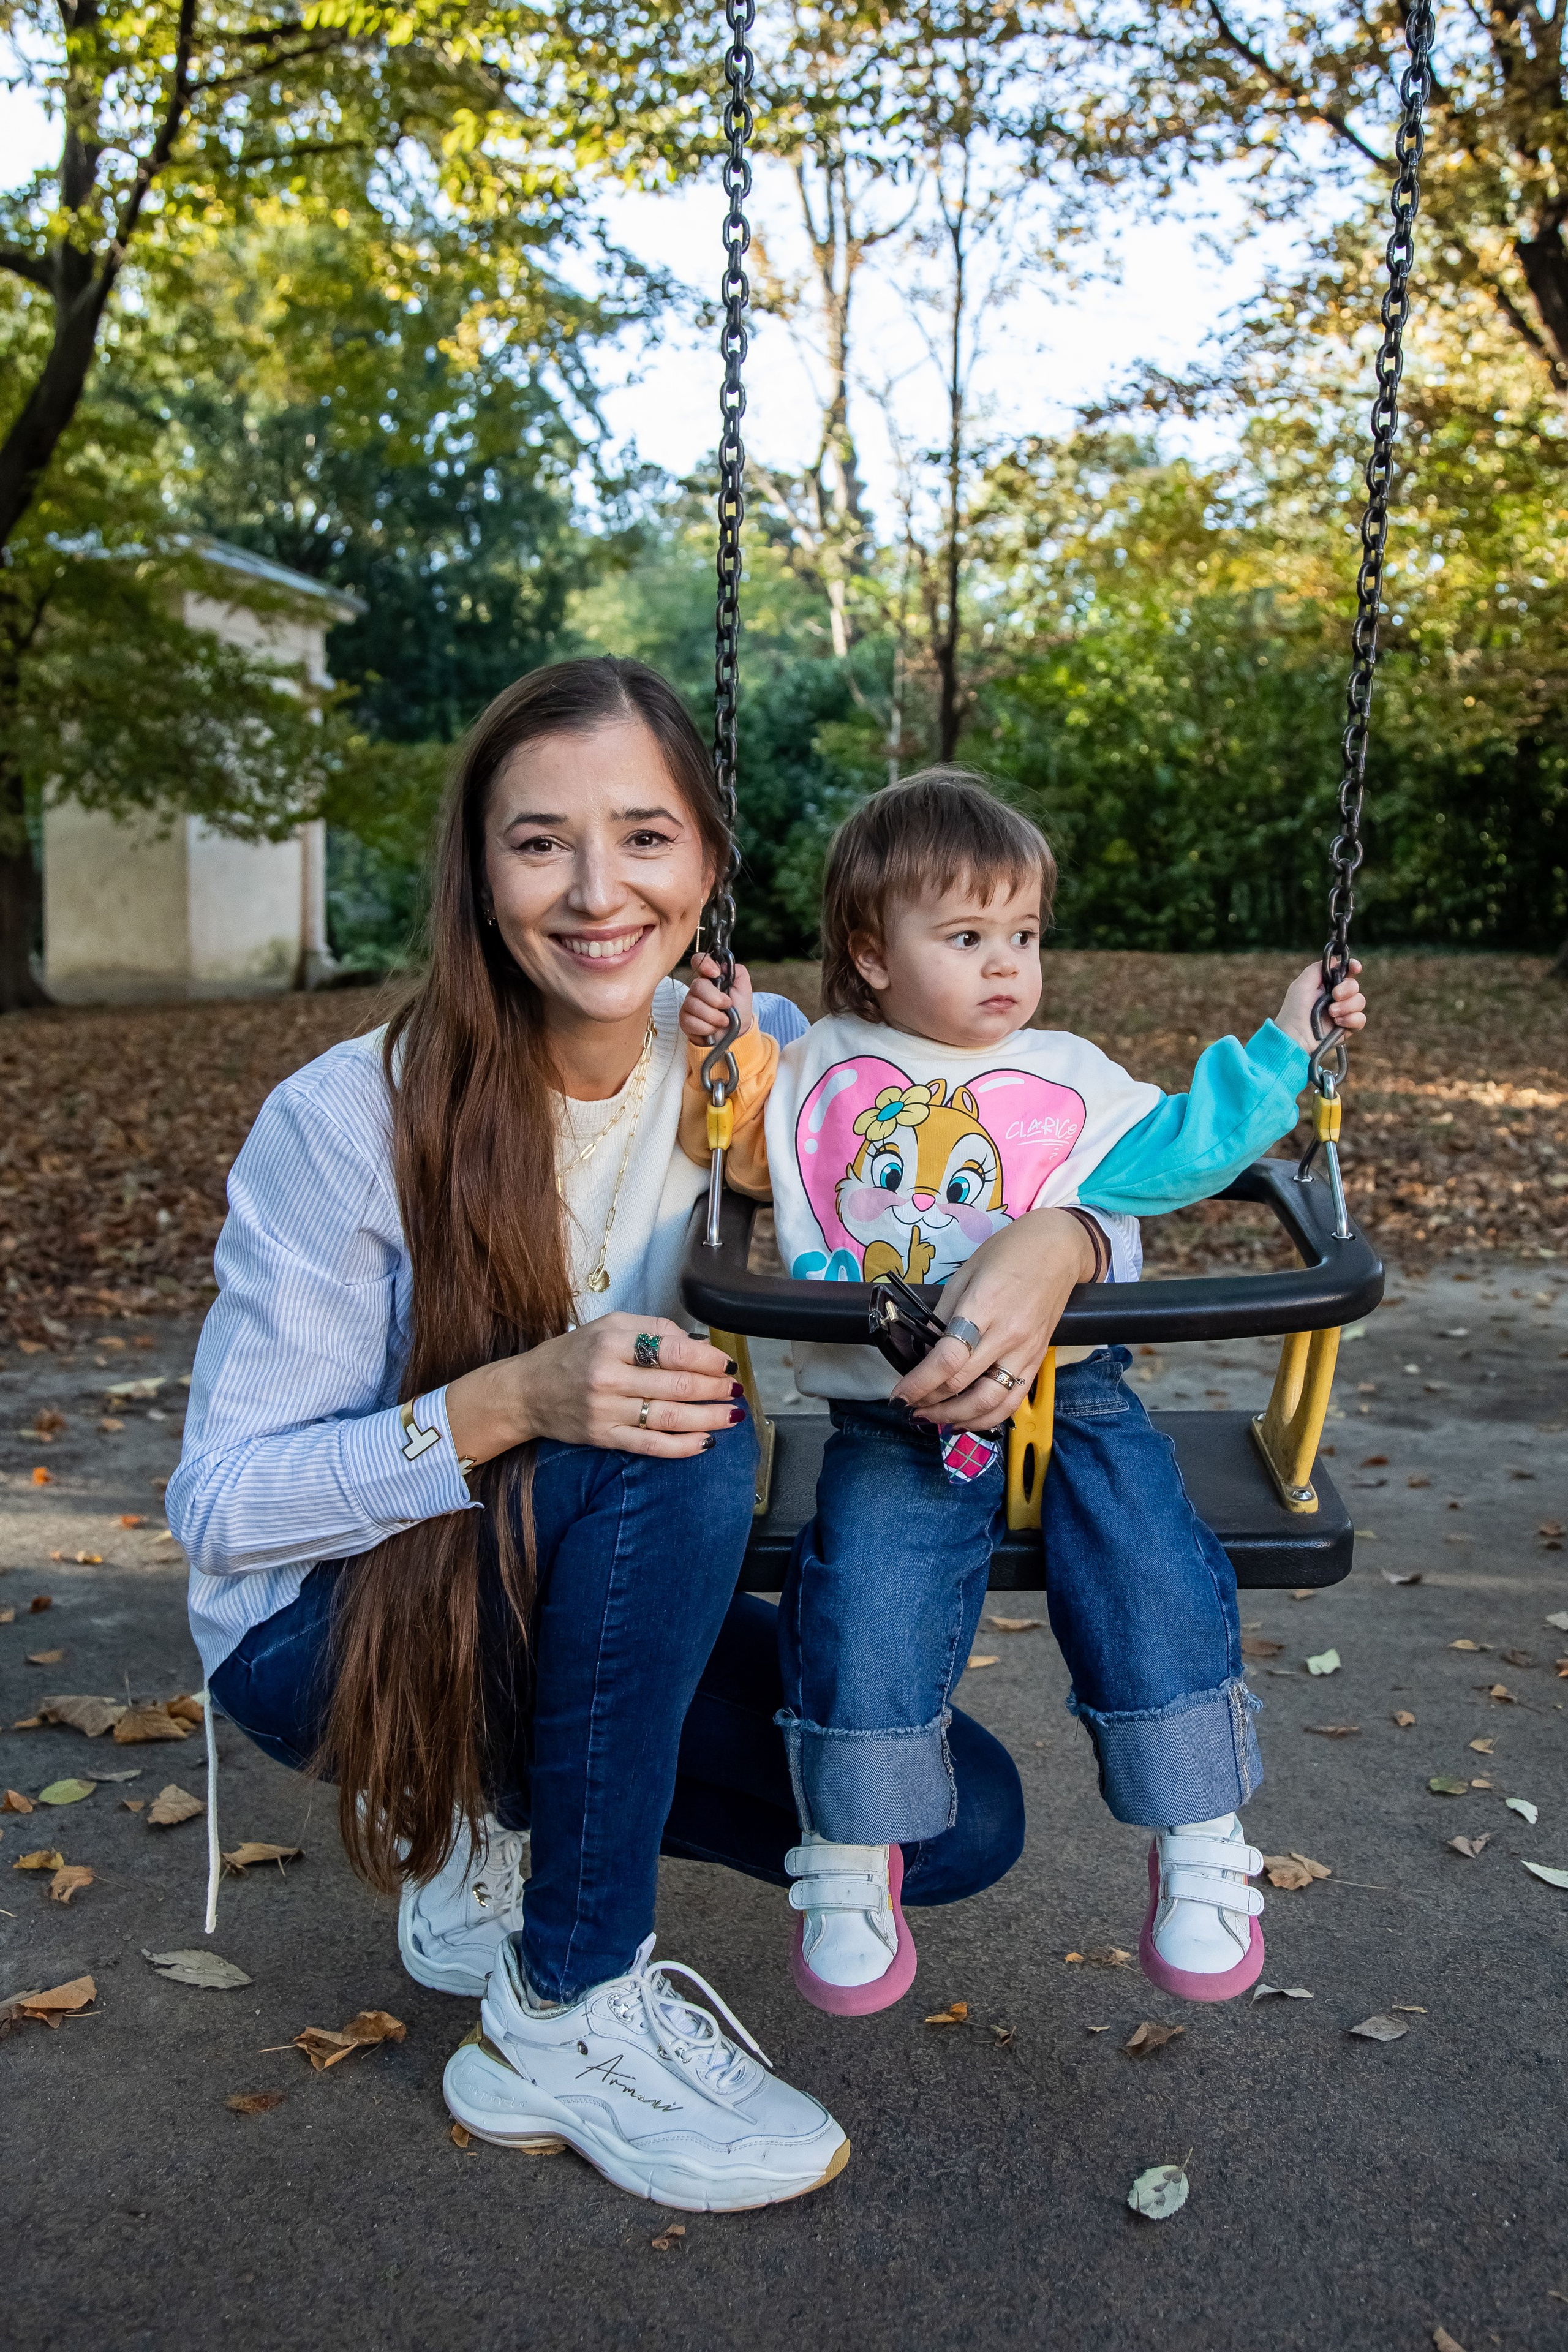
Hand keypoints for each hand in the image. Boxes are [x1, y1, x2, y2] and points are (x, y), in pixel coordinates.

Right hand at [446, 1315, 741, 1464]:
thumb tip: (696, 1345)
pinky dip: (683, 1447)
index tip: (726, 1363)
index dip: (707, 1358)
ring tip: (732, 1414)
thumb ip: (652, 1329)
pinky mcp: (604, 1438)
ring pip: (670, 1418)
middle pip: (676, 1385)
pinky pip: (651, 1446)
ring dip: (709, 1417)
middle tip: (734, 1388)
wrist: (527, 1392)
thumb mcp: (607, 1326)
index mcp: (611, 1342)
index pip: (671, 1350)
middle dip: (714, 1388)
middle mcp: (609, 1377)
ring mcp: (606, 1411)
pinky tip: (706, 1442)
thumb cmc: (571, 1355)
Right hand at [680, 952, 754, 1047]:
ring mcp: (689, 1004)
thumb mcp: (744, 989)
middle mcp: (697, 988)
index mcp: (710, 977)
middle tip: (728, 1006)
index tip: (716, 974)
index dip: (705, 964)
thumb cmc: (739, 1009)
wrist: (737, 1033)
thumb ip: (738, 972)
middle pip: (698, 985)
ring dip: (714, 1016)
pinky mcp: (685, 1020)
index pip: (699, 961)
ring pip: (694, 1005)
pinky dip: (707, 1028)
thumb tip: (723, 965)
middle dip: (716, 999)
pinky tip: (713, 1029)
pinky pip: (691, 1022)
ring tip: (724, 1021)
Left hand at [890, 1209, 1097, 1432]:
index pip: (948, 1358)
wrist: (1058, 1249)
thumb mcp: (964, 1275)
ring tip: (933, 1419)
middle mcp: (1008, 1335)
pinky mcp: (1038, 1361)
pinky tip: (966, 1419)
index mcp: (984, 1306)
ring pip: (990, 1403)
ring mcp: (1026, 1351)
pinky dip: (987, 1418)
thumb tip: (923, 1351)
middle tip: (909, 1406)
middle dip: (929, 1402)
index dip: (919, 1383)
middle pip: (963, 1384)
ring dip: (957, 1417)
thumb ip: (943, 1316)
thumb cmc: (1008, 1254)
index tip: (899, 1395)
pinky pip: (1012, 1400)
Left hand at [1276, 959, 1366, 1052]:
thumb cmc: (1295, 1009)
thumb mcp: (1302, 983)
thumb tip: (1335, 960)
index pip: (1346, 972)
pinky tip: (1337, 1022)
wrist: (1295, 1035)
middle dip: (1347, 989)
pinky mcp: (1347, 1027)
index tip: (1356, 967)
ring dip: (1347, 1006)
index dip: (1354, 967)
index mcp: (1327, 985)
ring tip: (1331, 1013)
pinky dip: (1351, 1019)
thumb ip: (1318, 968)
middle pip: (1355, 985)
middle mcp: (1336, 997)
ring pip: (1360, 1001)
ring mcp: (1343, 1012)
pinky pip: (1361, 1019)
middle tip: (1334, 995)